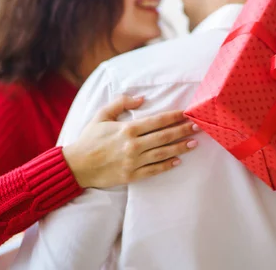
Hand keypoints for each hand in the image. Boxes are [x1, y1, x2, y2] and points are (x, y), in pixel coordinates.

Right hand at [62, 95, 198, 188]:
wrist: (77, 165)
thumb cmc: (89, 139)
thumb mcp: (102, 115)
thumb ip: (121, 103)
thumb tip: (142, 98)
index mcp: (127, 129)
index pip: (157, 121)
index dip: (174, 116)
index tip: (187, 113)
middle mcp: (133, 146)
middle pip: (164, 136)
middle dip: (183, 130)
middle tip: (198, 126)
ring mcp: (133, 162)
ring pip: (163, 153)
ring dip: (180, 147)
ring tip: (194, 143)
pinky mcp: (132, 176)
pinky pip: (154, 170)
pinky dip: (167, 165)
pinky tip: (178, 161)